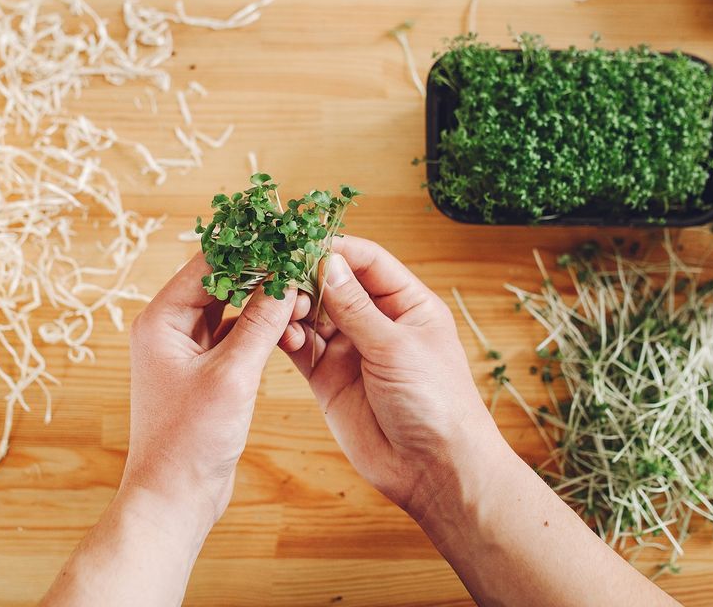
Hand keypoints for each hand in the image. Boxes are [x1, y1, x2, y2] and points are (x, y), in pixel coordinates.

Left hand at [123, 252, 308, 527]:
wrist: (174, 497)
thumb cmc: (190, 440)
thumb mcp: (233, 376)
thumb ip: (261, 323)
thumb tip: (286, 280)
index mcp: (161, 320)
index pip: (208, 264)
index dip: (249, 249)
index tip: (286, 237)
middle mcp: (169, 328)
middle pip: (221, 282)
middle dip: (263, 275)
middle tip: (302, 269)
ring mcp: (187, 350)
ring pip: (233, 308)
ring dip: (266, 305)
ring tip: (303, 303)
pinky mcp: (205, 371)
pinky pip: (237, 335)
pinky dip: (262, 331)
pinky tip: (291, 330)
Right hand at [285, 235, 496, 515]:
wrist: (434, 469)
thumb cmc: (435, 401)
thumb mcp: (395, 346)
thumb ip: (355, 306)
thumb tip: (325, 261)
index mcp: (407, 303)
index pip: (367, 261)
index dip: (335, 249)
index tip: (301, 241)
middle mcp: (377, 322)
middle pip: (334, 284)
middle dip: (306, 276)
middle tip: (277, 271)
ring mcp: (351, 349)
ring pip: (313, 314)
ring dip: (294, 307)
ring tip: (279, 307)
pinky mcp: (329, 378)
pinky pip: (301, 347)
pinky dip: (287, 336)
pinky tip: (281, 334)